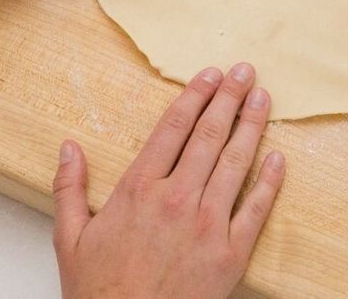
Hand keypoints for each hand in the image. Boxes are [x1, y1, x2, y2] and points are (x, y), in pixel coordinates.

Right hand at [51, 63, 285, 298]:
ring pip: (235, 163)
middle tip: (244, 71)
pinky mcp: (230, 253)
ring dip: (252, 126)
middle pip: (208, 136)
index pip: (173, 128)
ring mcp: (207, 225)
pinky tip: (278, 157)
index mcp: (138, 190)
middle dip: (228, 98)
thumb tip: (69, 147)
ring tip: (263, 98)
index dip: (194, 96)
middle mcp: (175, 199)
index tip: (210, 75)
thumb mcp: (69, 239)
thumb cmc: (99, 292)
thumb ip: (69, 189)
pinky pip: (256, 209)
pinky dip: (269, 181)